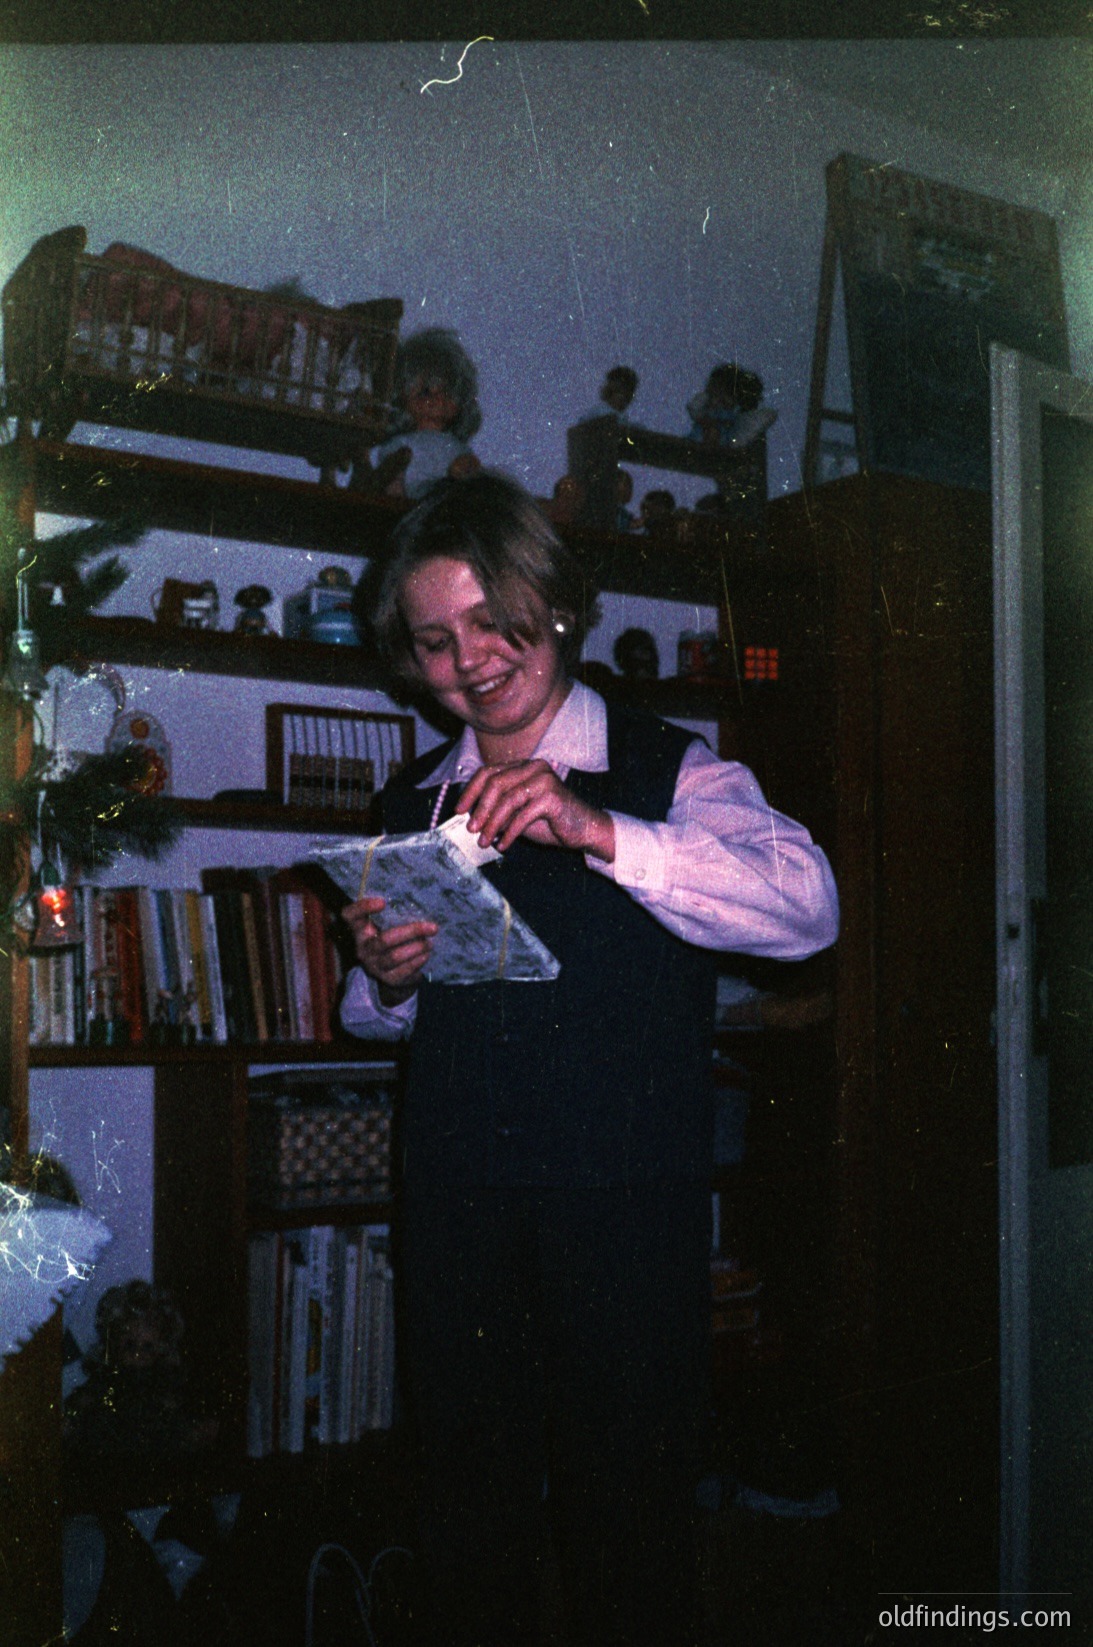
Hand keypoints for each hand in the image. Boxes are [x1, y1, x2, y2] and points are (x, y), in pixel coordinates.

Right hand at [342, 895, 436, 1005]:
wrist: (396, 972)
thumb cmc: (393, 939)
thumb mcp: (387, 925)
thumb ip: (394, 914)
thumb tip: (420, 899)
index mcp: (359, 931)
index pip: (350, 916)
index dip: (362, 908)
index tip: (383, 902)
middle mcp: (363, 949)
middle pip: (384, 940)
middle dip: (412, 932)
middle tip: (433, 927)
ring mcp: (374, 966)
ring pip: (395, 956)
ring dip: (417, 948)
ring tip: (430, 942)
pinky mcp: (388, 979)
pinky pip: (404, 970)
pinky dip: (417, 961)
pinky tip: (426, 954)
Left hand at [458, 760, 615, 859]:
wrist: (584, 830)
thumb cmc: (550, 821)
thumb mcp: (518, 813)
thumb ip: (499, 810)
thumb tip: (472, 818)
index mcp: (522, 767)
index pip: (488, 772)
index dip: (470, 791)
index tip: (458, 810)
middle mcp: (533, 768)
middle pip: (495, 784)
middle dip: (480, 809)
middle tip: (472, 829)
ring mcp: (544, 780)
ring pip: (507, 800)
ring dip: (492, 824)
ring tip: (485, 841)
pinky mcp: (552, 796)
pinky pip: (523, 815)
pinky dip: (509, 832)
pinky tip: (503, 845)